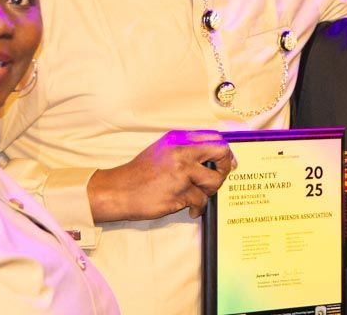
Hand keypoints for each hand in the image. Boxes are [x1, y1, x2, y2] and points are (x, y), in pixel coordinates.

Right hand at [87, 130, 235, 221]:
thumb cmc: (140, 173)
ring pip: (214, 181)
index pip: (214, 138)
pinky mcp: (180, 192)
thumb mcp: (163, 150)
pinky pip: (201, 201)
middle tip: (218, 177)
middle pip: (221, 152)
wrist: (119, 190)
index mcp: (178, 139)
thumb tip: (214, 154)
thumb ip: (186, 149)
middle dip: (225, 167)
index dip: (225, 151)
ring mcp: (182, 172)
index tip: (227, 161)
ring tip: (198, 195)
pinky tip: (190, 208)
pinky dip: (198, 208)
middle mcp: (182, 152)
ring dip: (210, 191)